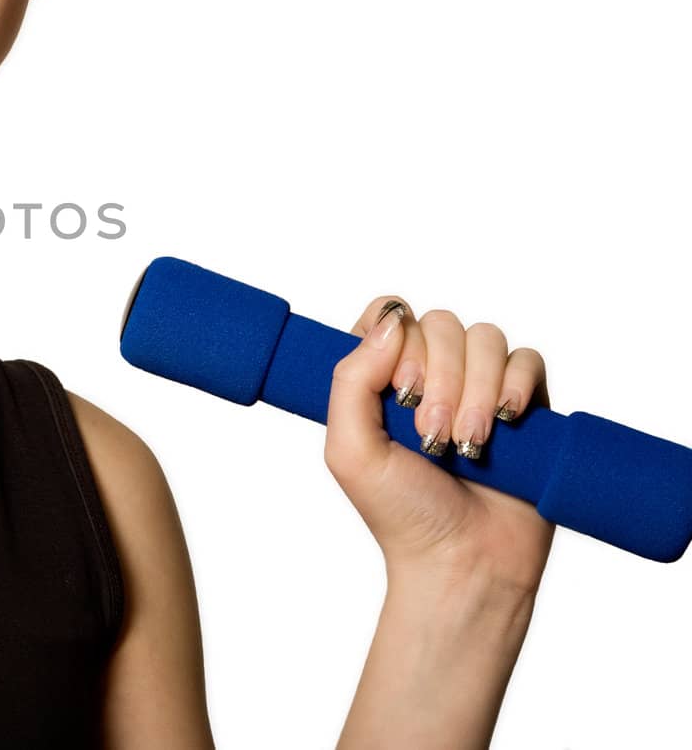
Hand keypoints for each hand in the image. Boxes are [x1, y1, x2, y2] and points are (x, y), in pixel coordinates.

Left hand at [324, 296, 555, 596]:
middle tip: (430, 435)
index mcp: (382, 378)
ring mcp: (480, 386)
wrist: (464, 562)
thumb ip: (351, 379)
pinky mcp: (525, 404)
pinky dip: (515, 386)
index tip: (395, 392)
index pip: (389, 315)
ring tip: (468, 444)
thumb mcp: (350, 450)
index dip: (395, 340)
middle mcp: (432, 374)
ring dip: (476, 390)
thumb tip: (391, 321)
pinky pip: (528, 359)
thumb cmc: (401, 513)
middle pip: (440, 323)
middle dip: (439, 378)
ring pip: (485, 338)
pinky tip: (506, 423)